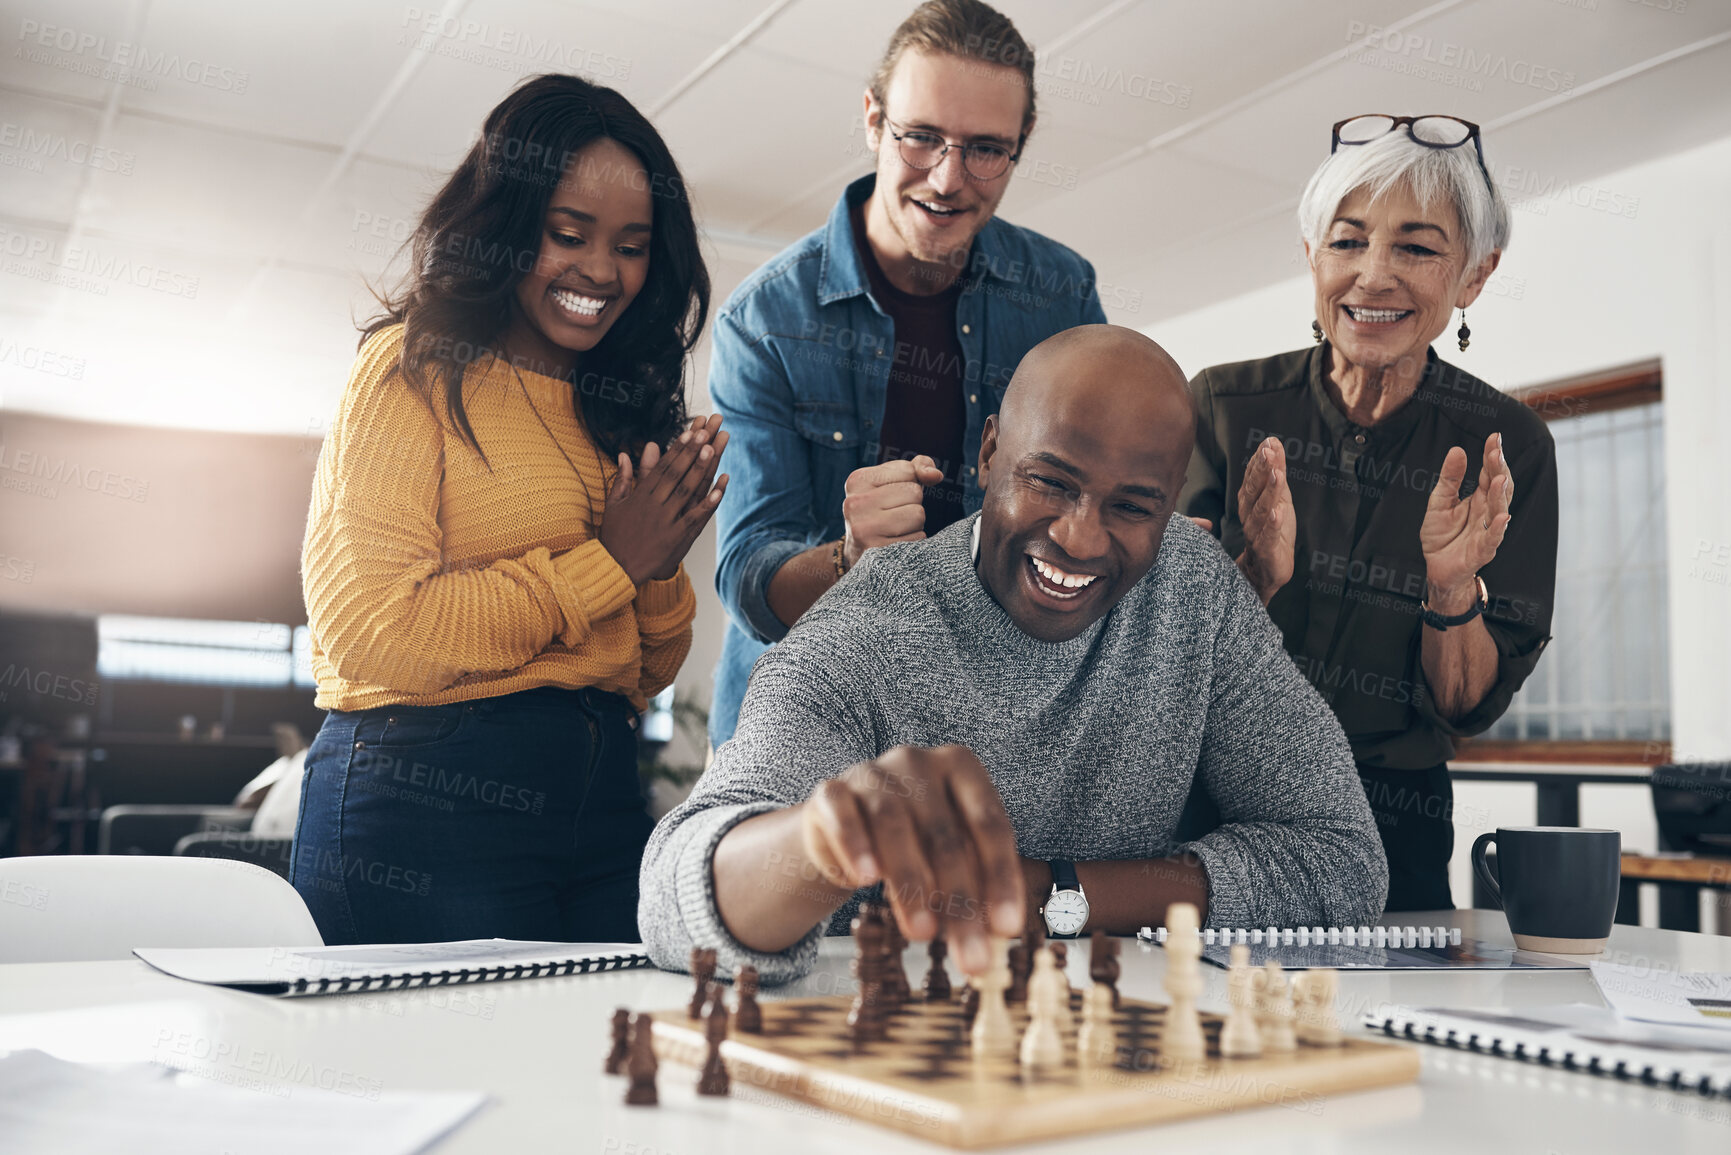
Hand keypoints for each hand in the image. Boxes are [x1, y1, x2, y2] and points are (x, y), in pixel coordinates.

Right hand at [600, 414, 728, 584]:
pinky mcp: (676, 538)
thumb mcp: (614, 505)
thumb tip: (623, 454)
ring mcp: (666, 521)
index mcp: (640, 496)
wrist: (615, 569)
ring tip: (713, 449)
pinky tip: (721, 488)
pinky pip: (695, 517)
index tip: (690, 432)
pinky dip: (708, 503)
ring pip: (687, 491)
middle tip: (707, 432)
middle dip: (692, 451)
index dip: (677, 449)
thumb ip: (622, 479)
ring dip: (701, 469)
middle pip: (677, 474)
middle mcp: (654, 505)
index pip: (662, 467)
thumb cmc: (615, 536)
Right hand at [797, 744, 1023, 973]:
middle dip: (960, 900)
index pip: (989, 824)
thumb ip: (975, 885)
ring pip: (894, 824)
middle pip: (944, 834)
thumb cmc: (916, 841)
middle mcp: (918, 762)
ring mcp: (872, 774)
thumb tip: (999, 937)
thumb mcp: (952, 858)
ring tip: (923, 932)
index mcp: (962, 767)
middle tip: (970, 955)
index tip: (1007, 929)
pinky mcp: (830, 792)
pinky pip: (843, 816)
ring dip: (910, 883)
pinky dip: (855, 846)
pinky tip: (865, 880)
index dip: (1001, 879)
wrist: (845, 828)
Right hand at [841, 455, 944, 567]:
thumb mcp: (891, 482)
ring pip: (918, 514)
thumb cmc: (880, 510)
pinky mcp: (878, 552)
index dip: (908, 483)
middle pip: (914, 492)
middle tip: (892, 515)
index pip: (908, 470)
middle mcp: (855, 503)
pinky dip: (914, 541)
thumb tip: (935, 474)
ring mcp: (864, 529)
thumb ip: (916, 468)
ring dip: (915, 523)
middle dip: (912, 504)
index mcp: (857, 480)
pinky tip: (896, 543)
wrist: (859, 553)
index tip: (890, 496)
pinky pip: (918, 538)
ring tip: (895, 529)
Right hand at [1235, 436, 1294, 603]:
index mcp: (1249, 501)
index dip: (1259, 460)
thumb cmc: (1272, 530)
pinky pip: (1268, 535)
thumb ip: (1275, 471)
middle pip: (1253, 491)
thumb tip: (1273, 442)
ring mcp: (1256, 533)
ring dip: (1268, 492)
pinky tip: (1277, 512)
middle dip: (1261, 470)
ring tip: (1276, 475)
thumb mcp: (1278, 497)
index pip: (1252, 477)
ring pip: (1261, 510)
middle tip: (1268, 452)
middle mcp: (1248, 515)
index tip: (1268, 443)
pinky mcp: (1266, 550)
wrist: (1266, 570)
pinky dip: (1272, 524)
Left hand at [1420, 433, 1511, 609]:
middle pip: (1498, 488)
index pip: (1488, 473)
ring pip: (1498, 510)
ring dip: (1499, 495)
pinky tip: (1503, 516)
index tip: (1495, 437)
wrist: (1437, 567)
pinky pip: (1493, 538)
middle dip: (1498, 469)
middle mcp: (1487, 512)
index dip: (1492, 456)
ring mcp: (1488, 530)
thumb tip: (1457, 449)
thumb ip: (1449, 479)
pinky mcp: (1483, 550)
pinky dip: (1499, 528)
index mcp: (1478, 498)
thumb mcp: (1439, 501)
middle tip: (1496, 451)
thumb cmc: (1441, 535)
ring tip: (1499, 477)